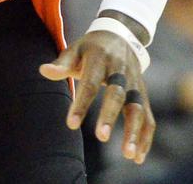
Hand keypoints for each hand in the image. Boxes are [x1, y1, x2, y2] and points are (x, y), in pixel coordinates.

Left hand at [40, 29, 153, 163]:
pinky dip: (145, 136)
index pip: (89, 83)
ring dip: (135, 132)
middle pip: (118, 94)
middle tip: (100, 137)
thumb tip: (43, 71)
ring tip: (129, 155)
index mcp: (100, 59)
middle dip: (109, 116)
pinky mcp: (143, 94)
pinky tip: (138, 156)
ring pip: (138, 108)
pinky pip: (148, 116)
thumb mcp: (74, 49)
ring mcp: (135, 83)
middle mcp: (121, 71)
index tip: (71, 124)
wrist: (120, 36)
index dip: (81, 104)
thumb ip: (61, 63)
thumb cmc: (90, 48)